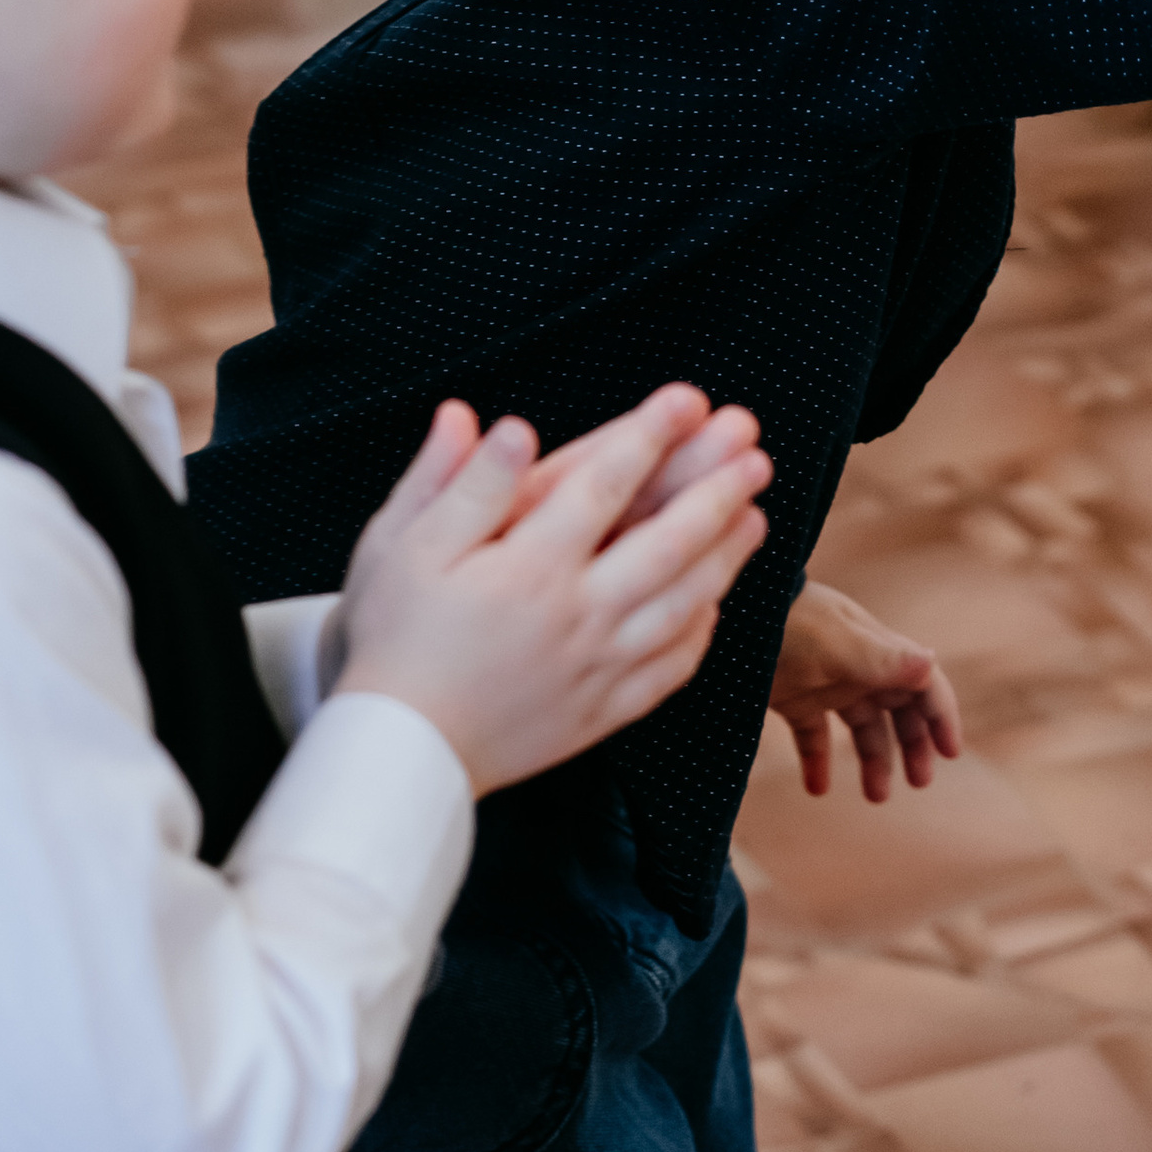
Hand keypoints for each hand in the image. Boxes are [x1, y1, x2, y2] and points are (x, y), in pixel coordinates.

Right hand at [326, 386, 770, 794]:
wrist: (398, 752)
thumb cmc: (393, 638)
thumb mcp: (402, 548)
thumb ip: (459, 484)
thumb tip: (504, 424)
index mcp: (527, 567)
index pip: (603, 484)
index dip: (649, 435)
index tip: (689, 398)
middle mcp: (575, 615)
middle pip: (667, 543)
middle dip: (717, 491)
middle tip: (755, 451)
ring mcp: (596, 667)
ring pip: (683, 605)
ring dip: (726, 556)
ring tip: (757, 517)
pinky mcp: (601, 712)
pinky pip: (670, 669)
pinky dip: (702, 632)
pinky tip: (716, 604)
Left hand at [769, 579, 962, 801]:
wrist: (727, 615)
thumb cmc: (785, 623)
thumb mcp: (836, 645)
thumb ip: (881, 658)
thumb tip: (930, 661)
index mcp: (876, 651)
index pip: (922, 684)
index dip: (941, 716)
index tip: (950, 753)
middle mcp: (857, 667)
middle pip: (899, 709)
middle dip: (914, 744)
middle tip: (919, 782)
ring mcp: (824, 683)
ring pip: (862, 727)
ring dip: (874, 760)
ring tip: (877, 798)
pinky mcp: (792, 699)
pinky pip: (813, 737)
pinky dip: (818, 762)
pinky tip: (817, 789)